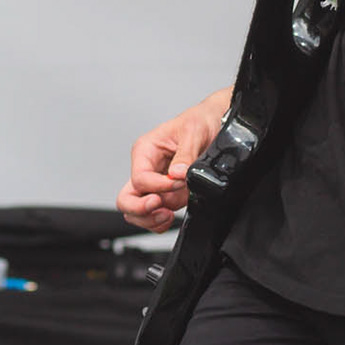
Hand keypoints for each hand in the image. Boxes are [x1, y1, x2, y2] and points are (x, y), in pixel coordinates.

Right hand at [116, 90, 230, 231]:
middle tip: (162, 210)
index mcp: (145, 151)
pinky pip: (153, 216)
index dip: (158, 187)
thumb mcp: (194, 131)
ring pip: (137, 212)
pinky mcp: (168, 194)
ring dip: (150, 219)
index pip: (140, 179)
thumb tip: (177, 174)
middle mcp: (147, 168)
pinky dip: (158, 223)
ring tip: (169, 215)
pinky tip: (171, 217)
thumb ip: (185, 154)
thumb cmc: (200, 121)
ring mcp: (156, 184)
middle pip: (127, 198)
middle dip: (142, 209)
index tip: (178, 183)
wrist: (217, 123)